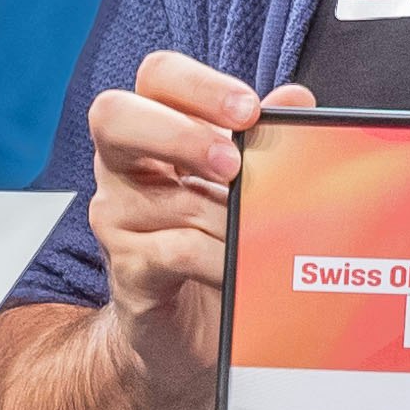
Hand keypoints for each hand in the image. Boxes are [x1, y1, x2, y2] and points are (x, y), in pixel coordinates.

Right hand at [82, 53, 309, 409]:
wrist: (188, 330)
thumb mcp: (246, 188)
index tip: (249, 108)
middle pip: (113, 116)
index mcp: (154, 130)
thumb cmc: (212, 246)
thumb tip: (296, 98)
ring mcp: (117, 218)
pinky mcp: (127, 269)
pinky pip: (173, 252)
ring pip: (163, 196)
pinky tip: (241, 267)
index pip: (156, 78)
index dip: (198, 85)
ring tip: (261, 233)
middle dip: (181, 133)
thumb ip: (267, 141)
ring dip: (224, 216)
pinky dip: (217, 259)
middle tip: (234, 163)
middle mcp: (123, 167)